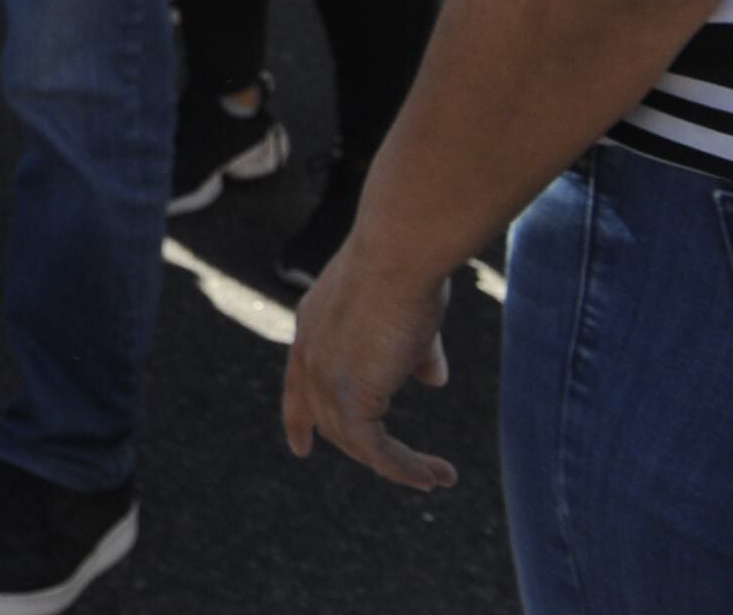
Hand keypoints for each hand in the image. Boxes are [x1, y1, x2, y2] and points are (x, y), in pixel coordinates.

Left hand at [282, 240, 458, 489]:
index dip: (300, 418)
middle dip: (361, 449)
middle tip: (405, 471)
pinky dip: (406, 469)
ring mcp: (325, 375)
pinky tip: (435, 476)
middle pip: (326, 418)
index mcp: (313, 326)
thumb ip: (414, 351)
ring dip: (398, 466)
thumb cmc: (409, 268)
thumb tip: (434, 380)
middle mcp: (310, 353)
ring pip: (355, 440)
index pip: (297, 383)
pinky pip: (377, 450)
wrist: (400, 253)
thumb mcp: (407, 313)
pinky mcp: (353, 394)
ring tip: (434, 479)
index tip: (302, 446)